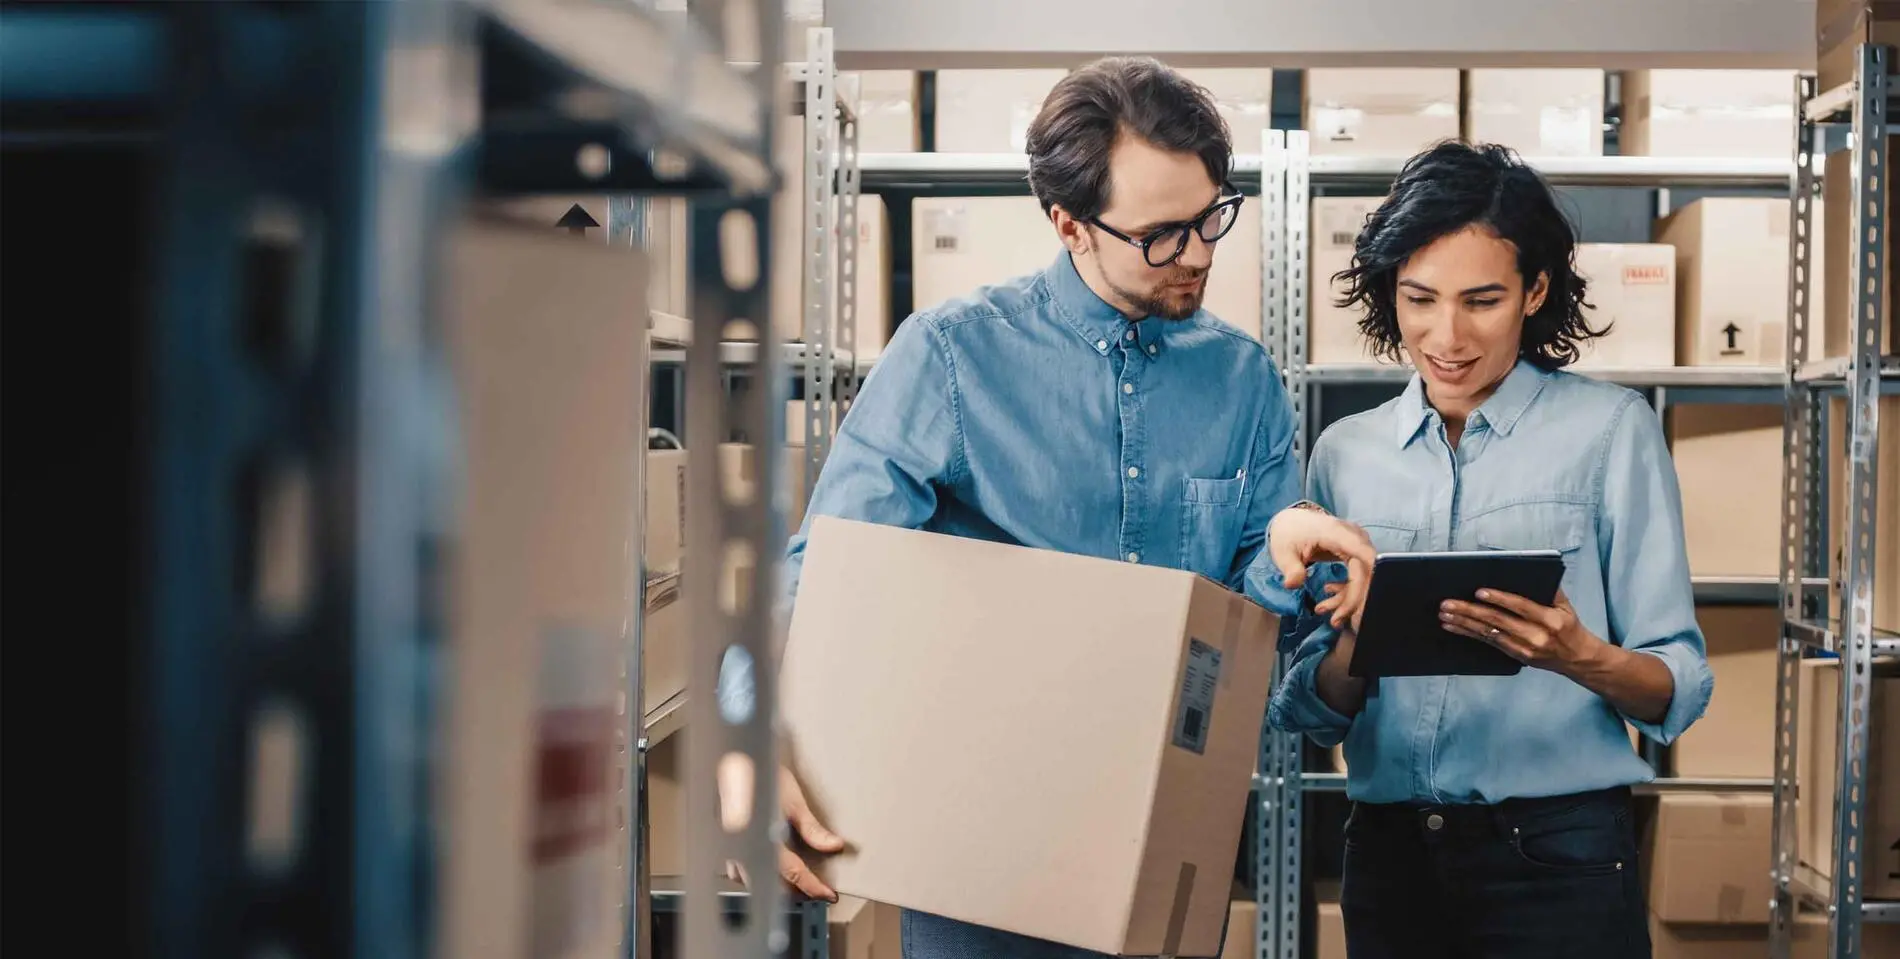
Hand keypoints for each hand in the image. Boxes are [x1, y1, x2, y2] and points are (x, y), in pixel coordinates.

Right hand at [724, 764, 844, 901]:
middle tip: (817, 889)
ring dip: (777, 884)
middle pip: (774, 884)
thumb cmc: (760, 776)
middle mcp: (744, 849)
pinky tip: (768, 866)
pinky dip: (758, 873)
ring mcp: (731, 849)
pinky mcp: (725, 844)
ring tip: (797, 880)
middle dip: (797, 890)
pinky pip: (741, 870)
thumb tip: (833, 845)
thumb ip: (812, 829)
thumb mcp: (793, 801)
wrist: (734, 761)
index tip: (827, 893)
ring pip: (756, 880)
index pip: (793, 873)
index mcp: (763, 839)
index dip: (813, 886)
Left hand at [1268, 507, 1374, 628]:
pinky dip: (1347, 591)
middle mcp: (1354, 537)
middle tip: (1335, 621)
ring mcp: (1357, 545)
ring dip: (1349, 599)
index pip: (1363, 556)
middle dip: (1353, 600)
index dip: (1367, 580)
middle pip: (1366, 572)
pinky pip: (1359, 575)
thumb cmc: (1288, 534)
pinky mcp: (1355, 554)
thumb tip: (1292, 584)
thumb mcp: (1283, 552)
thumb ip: (1290, 568)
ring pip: (1364, 577)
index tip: (1362, 606)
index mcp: (1337, 533)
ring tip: (1324, 610)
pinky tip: (1329, 596)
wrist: (1292, 522)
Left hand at [1438, 588, 1605, 673]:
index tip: (1479, 592)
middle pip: (1497, 621)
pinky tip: (1453, 626)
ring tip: (1445, 614)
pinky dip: (1468, 633)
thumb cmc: (1569, 627)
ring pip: (1488, 633)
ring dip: (1463, 623)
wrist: (1576, 658)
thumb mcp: (1566, 606)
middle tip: (1448, 603)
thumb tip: (1529, 570)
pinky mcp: (1515, 656)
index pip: (1520, 607)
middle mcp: (1536, 636)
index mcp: (1550, 620)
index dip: (1499, 599)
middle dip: (1470, 611)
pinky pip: (1488, 643)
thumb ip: (1550, 589)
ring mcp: (1524, 649)